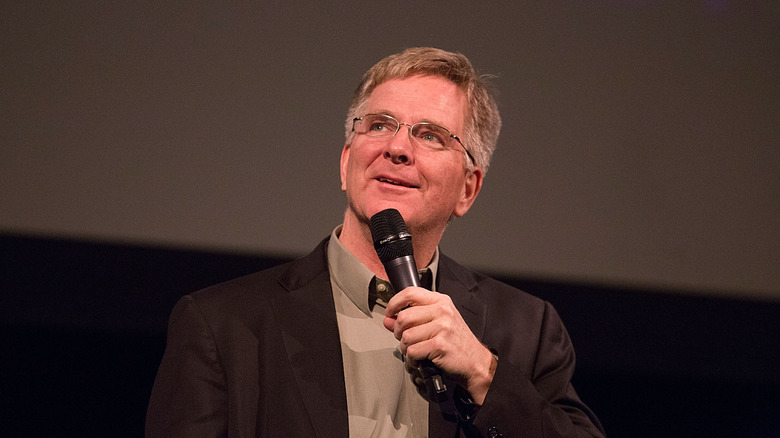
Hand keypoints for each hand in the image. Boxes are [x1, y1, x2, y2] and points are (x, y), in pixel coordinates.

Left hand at [383, 287, 495, 403]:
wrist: (476, 361)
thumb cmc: (456, 341)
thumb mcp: (437, 323)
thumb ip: (412, 319)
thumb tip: (388, 320)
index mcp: (441, 301)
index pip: (410, 293)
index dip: (394, 303)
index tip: (390, 313)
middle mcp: (442, 311)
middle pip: (404, 317)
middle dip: (398, 331)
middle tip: (404, 338)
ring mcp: (442, 328)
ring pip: (406, 336)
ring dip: (405, 347)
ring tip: (415, 349)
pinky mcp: (440, 345)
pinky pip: (412, 351)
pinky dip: (412, 358)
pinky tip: (420, 358)